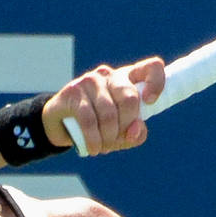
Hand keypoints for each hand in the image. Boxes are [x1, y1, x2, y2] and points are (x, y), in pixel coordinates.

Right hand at [44, 58, 165, 154]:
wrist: (59, 124)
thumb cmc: (97, 126)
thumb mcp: (121, 132)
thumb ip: (135, 133)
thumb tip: (135, 131)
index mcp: (127, 79)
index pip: (151, 67)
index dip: (156, 83)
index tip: (150, 102)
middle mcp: (110, 75)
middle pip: (130, 99)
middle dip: (125, 126)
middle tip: (116, 139)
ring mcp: (90, 81)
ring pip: (109, 114)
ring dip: (108, 138)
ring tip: (102, 147)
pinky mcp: (73, 92)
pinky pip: (89, 121)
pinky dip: (94, 140)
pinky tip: (93, 149)